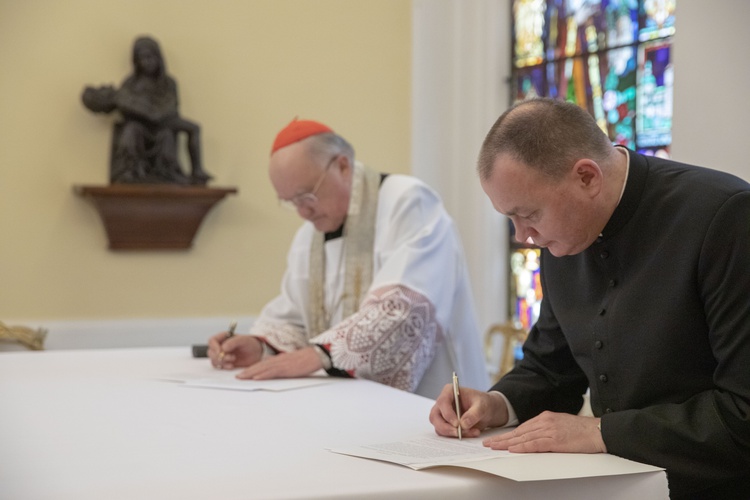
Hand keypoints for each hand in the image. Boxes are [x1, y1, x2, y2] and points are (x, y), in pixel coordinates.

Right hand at [207, 333, 262, 369]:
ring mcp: (221, 355)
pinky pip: (218, 366)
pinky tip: (232, 366)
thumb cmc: (250, 344)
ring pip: (213, 360)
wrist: (257, 354)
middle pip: (211, 352)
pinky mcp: (224, 363)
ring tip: (233, 361)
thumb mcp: (244, 340)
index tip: (220, 352)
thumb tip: (223, 348)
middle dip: (219, 356)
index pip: (212, 340)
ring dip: (221, 362)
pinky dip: (223, 367)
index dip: (214, 346)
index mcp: (223, 337)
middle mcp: (220, 345)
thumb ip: (233, 342)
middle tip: (231, 358)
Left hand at [235, 347, 321, 379]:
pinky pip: (272, 372)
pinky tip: (256, 377)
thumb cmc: (306, 359)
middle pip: (259, 366)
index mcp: (279, 359)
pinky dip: (263, 374)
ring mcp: (281, 364)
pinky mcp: (286, 368)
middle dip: (247, 372)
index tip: (243, 373)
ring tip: (242, 377)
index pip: (262, 364)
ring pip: (263, 368)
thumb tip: (274, 366)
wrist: (316, 355)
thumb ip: (282, 363)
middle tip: (237, 377)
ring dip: (251, 373)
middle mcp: (278, 360)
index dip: (252, 368)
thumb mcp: (291, 361)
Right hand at [429, 385, 508, 438]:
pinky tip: (471, 433)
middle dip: (445, 428)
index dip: (447, 414)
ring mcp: (443, 415)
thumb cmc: (483, 403)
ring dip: (453, 434)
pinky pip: (446, 434)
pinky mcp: (446, 425)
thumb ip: (474, 413)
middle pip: (435, 417)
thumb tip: (463, 424)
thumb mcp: (482, 406)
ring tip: (472, 432)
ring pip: (439, 427)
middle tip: (459, 434)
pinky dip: (457, 437)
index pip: (442, 402)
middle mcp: (443, 403)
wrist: (487, 411)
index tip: (457, 424)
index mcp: (449, 391)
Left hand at [482, 411, 605, 453]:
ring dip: (507, 443)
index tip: (496, 438)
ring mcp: (549, 430)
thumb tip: (533, 437)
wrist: (598, 431)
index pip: (522, 427)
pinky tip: (513, 449)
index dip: (508, 434)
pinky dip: (522, 447)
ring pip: (523, 438)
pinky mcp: (555, 440)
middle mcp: (545, 421)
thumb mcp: (560, 424)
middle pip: (519, 432)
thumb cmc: (582, 430)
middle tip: (488, 443)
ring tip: (494, 447)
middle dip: (502, 438)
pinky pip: (535, 444)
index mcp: (545, 417)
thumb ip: (546, 428)